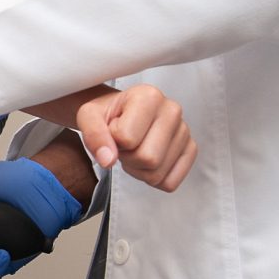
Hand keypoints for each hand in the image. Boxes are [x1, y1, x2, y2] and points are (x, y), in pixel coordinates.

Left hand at [73, 85, 197, 191]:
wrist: (119, 113)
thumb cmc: (107, 113)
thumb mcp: (88, 116)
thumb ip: (93, 134)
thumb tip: (108, 159)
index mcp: (149, 96)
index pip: (127, 139)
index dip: (113, 142)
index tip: (113, 131)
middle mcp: (172, 110)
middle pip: (148, 159)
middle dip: (127, 158)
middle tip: (123, 145)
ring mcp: (184, 130)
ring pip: (158, 174)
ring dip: (138, 170)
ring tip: (134, 150)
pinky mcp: (190, 149)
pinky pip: (170, 182)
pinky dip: (153, 179)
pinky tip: (146, 161)